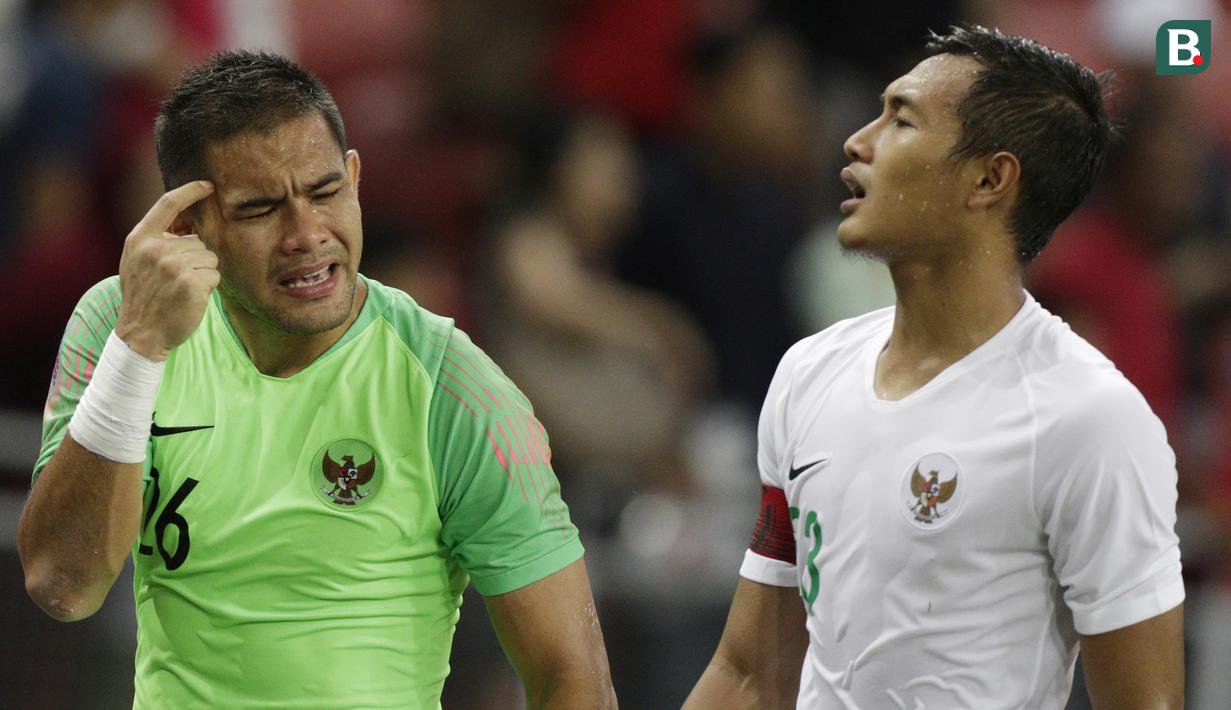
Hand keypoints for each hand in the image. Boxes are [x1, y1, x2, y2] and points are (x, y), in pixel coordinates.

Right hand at [114, 181, 218, 360]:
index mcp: (140, 239)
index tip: (208, 185)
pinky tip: (191, 298)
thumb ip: (157, 240)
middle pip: (198, 240)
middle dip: (196, 259)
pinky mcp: (191, 283)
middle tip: (176, 280)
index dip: (190, 191)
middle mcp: (156, 249)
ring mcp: (174, 265)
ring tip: (182, 289)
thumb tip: (190, 224)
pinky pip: (215, 275)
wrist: (141, 334)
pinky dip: (209, 287)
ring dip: (203, 273)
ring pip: (209, 257)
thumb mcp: (138, 262)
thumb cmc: (145, 297)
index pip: (168, 204)